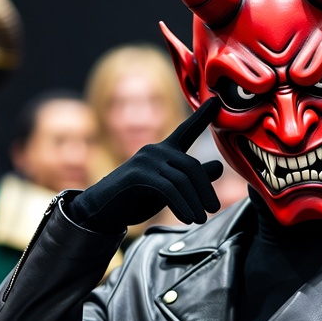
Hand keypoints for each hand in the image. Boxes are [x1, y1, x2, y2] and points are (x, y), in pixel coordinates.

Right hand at [70, 97, 223, 232]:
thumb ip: (192, 178)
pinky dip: (181, 205)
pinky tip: (188, 218)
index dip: (202, 116)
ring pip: (182, 180)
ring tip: (201, 218)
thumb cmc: (136, 199)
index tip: (216, 101)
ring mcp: (145, 160)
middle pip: (191, 167)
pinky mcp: (137, 175)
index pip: (186, 130)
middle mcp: (155, 150)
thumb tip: (219, 167)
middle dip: (205, 189)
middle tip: (213, 208)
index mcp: (164, 150)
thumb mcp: (169, 189)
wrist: (101, 212)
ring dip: (194, 203)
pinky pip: (168, 190)